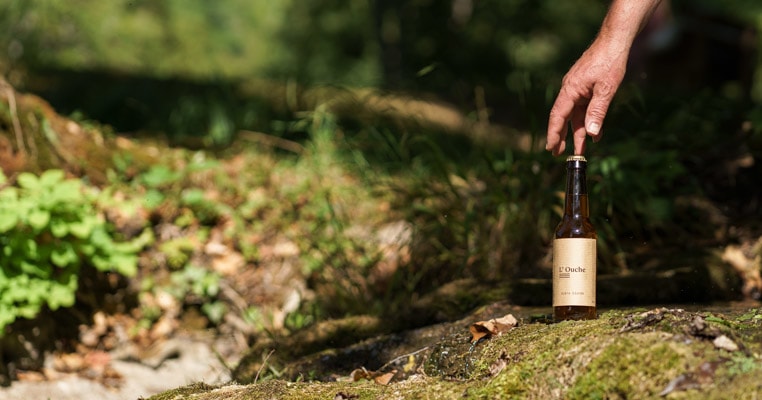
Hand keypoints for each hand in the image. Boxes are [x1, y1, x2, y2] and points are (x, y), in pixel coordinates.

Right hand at [546, 40, 627, 155]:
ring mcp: (578, 89)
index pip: (558, 116)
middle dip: (561, 137)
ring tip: (580, 150)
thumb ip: (597, 111)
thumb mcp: (606, 89)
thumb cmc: (610, 61)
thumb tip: (590, 134)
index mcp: (570, 90)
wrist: (615, 41)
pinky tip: (594, 133)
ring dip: (577, 132)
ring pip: (575, 115)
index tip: (551, 148)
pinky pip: (584, 108)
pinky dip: (588, 120)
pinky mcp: (586, 87)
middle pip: (563, 118)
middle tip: (559, 154)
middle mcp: (570, 90)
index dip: (553, 133)